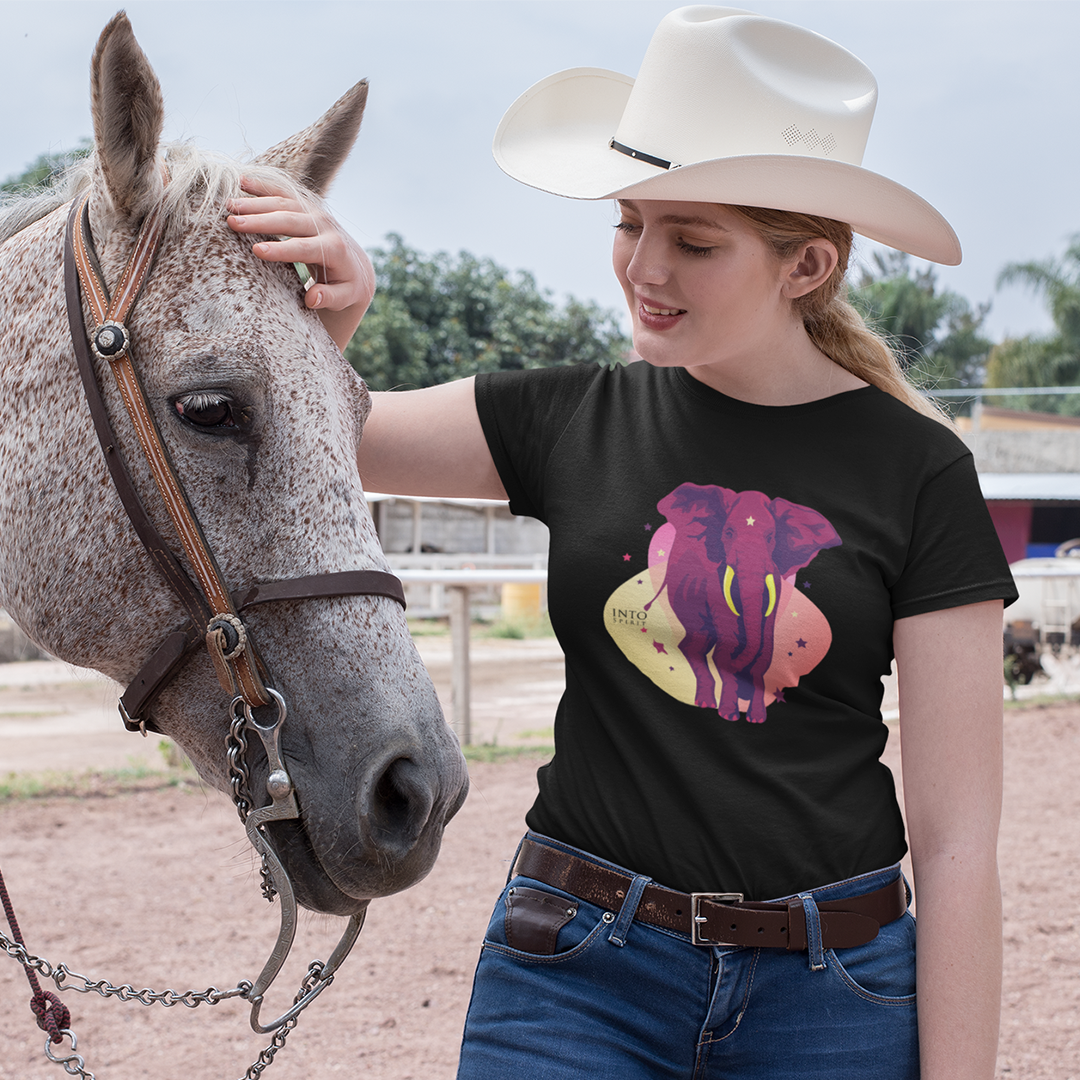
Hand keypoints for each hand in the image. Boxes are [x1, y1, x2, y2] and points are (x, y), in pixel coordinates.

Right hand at [226, 176, 374, 350]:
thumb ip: (331, 298)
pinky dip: (263, 186)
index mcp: (335, 249)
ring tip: (229, 206)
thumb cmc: (345, 285)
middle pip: (290, 220)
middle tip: (233, 223)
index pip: (305, 248)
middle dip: (261, 221)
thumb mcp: (344, 297)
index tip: (256, 251)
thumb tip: (313, 298)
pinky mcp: (306, 205)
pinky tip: (241, 182)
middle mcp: (325, 226)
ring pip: (284, 203)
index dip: (281, 249)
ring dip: (255, 203)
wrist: (355, 264)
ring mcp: (314, 212)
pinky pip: (283, 192)